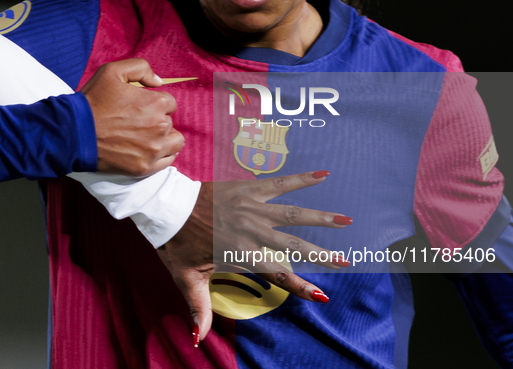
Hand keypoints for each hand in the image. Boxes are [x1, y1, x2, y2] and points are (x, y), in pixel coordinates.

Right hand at [80, 58, 184, 175]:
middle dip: (157, 120)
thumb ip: (141, 68)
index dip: (155, 104)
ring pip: (175, 142)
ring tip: (148, 137)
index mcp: (156, 103)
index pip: (169, 103)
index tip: (140, 108)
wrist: (74, 133)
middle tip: (137, 122)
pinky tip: (150, 150)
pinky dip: (162, 155)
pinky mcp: (145, 167)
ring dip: (166, 138)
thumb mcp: (112, 71)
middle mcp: (160, 126)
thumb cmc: (93, 102)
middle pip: (170, 122)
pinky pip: (168, 161)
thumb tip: (159, 81)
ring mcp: (153, 149)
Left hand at [156, 171, 351, 345]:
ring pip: (294, 215)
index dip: (300, 286)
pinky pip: (280, 183)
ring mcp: (253, 208)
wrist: (168, 206)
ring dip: (321, 218)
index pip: (277, 274)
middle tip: (346, 262)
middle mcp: (252, 231)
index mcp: (241, 253)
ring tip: (346, 220)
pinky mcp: (249, 189)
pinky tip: (323, 175)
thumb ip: (198, 307)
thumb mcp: (186, 278)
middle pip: (294, 246)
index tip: (323, 295)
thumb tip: (199, 339)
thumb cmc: (177, 243)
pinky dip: (301, 179)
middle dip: (321, 256)